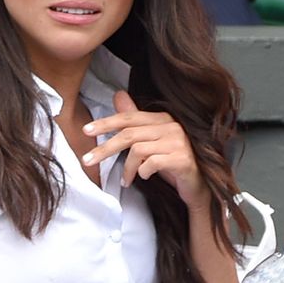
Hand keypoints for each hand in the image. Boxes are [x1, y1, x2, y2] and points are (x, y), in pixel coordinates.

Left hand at [82, 90, 208, 208]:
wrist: (197, 186)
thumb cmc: (172, 163)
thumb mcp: (150, 142)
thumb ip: (134, 123)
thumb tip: (118, 96)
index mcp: (162, 119)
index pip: (128, 117)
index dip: (106, 123)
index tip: (86, 131)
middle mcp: (171, 127)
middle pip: (129, 134)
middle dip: (105, 148)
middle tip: (88, 160)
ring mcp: (178, 142)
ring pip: (138, 151)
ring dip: (127, 169)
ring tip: (125, 180)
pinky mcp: (182, 159)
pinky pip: (152, 164)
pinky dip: (143, 173)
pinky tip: (145, 177)